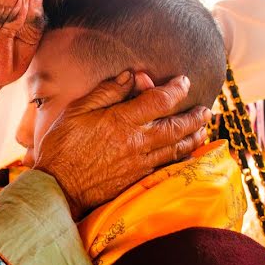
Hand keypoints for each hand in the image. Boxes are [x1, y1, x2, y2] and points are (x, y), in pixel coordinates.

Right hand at [33, 71, 210, 218]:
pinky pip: (166, 166)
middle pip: (176, 126)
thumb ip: (106, 92)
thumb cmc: (62, 146)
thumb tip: (131, 76)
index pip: (159, 100)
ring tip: (203, 129)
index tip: (184, 81)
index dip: (176, 89)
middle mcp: (136, 142)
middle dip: (194, 116)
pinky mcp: (136, 179)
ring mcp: (139, 163)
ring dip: (193, 137)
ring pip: (176, 148)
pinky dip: (181, 158)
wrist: (58, 187)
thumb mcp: (77, 111)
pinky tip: (187, 154)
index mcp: (121, 121)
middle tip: (206, 109)